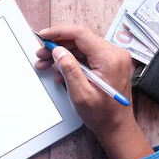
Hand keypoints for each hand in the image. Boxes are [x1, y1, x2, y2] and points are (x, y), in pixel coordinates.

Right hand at [35, 25, 152, 158]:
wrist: (117, 127)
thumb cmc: (103, 115)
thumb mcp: (81, 94)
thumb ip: (69, 69)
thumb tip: (58, 51)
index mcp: (110, 59)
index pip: (81, 34)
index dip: (59, 32)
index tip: (44, 36)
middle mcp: (114, 54)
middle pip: (80, 39)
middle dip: (58, 45)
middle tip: (41, 54)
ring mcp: (113, 58)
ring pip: (82, 47)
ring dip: (63, 54)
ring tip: (46, 64)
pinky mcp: (109, 63)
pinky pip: (87, 55)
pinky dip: (72, 61)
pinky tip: (60, 72)